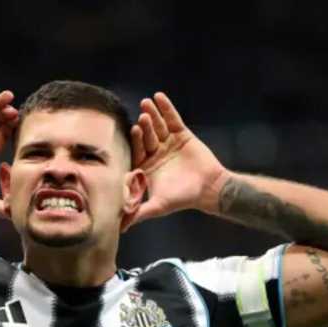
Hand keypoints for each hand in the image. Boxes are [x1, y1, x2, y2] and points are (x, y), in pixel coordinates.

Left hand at [123, 92, 226, 230]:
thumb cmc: (182, 198)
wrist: (209, 189)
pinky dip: (167, 108)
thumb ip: (138, 213)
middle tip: (142, 116)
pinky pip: (173, 119)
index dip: (136, 140)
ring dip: (153, 114)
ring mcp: (167, 143)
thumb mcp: (157, 206)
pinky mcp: (182, 134)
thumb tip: (119, 228)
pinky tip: (160, 97)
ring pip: (158, 126)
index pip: (137, 150)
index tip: (134, 130)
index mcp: (146, 166)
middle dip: (145, 126)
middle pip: (147, 136)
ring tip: (148, 102)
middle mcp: (155, 153)